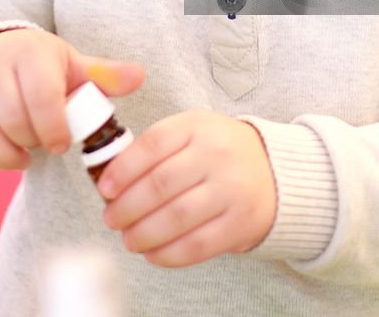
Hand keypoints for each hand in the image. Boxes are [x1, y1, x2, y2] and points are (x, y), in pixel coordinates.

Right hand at [0, 29, 144, 173]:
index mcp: (29, 51)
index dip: (55, 131)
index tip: (60, 144)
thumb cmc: (38, 67)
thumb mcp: (71, 66)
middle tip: (39, 144)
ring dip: (4, 158)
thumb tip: (140, 76)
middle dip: (31, 143)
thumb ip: (103, 76)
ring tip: (20, 155)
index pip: (43, 100)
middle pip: (12, 122)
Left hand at [98, 110, 276, 266]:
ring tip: (129, 238)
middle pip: (161, 184)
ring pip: (176, 217)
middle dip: (127, 207)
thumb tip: (111, 179)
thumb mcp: (192, 131)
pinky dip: (168, 254)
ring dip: (144, 233)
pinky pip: (197, 245)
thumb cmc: (218, 151)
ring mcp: (231, 188)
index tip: (104, 188)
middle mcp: (217, 154)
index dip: (123, 168)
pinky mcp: (240, 222)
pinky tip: (153, 252)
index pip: (154, 143)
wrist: (273, 170)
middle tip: (111, 218)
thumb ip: (156, 148)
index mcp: (198, 125)